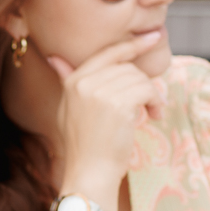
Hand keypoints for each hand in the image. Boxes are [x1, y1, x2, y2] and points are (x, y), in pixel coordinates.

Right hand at [46, 31, 163, 195]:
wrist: (89, 173)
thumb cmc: (83, 146)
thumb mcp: (69, 109)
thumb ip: (67, 80)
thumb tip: (53, 57)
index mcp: (73, 82)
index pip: (108, 53)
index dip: (132, 44)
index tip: (153, 37)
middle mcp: (84, 83)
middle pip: (127, 67)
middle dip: (143, 83)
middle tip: (150, 104)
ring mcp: (100, 93)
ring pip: (139, 78)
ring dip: (151, 95)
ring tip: (151, 112)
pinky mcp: (118, 105)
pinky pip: (147, 90)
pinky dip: (155, 102)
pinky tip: (153, 116)